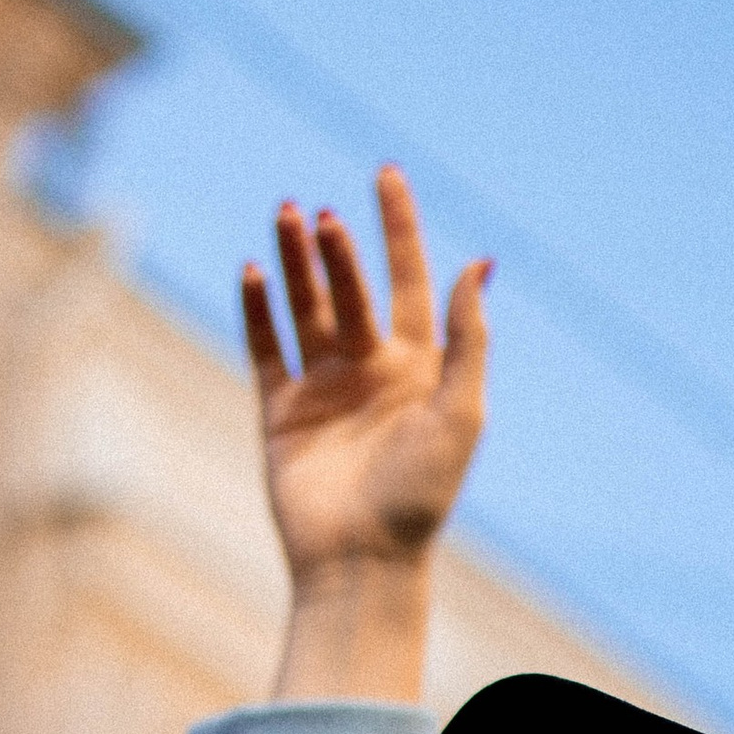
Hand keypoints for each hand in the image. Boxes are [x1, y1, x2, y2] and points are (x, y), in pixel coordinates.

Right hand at [242, 168, 489, 702]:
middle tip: (320, 215)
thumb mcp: (460, 411)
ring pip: (305, 308)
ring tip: (285, 214)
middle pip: (350, 289)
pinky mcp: (281, 412)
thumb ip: (469, 338)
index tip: (386, 174)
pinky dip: (256, 310)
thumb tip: (481, 262)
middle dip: (337, 248)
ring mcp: (323, 388)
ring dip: (294, 262)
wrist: (361, 560)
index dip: (399, 227)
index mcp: (419, 367)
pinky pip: (265, 349)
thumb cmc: (420, 494)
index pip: (408, 279)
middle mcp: (370, 370)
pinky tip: (252, 271)